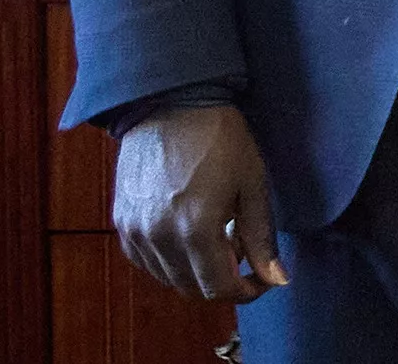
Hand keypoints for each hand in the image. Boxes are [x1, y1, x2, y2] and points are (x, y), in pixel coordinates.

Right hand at [112, 103, 284, 303]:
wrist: (173, 105)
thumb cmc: (220, 140)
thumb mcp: (252, 186)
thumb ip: (261, 239)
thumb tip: (276, 280)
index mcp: (195, 230)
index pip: (219, 288)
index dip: (246, 291)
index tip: (263, 280)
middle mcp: (158, 237)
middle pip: (192, 288)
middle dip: (224, 282)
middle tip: (244, 255)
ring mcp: (134, 231)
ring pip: (168, 278)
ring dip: (197, 272)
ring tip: (220, 239)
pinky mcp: (122, 222)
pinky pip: (146, 261)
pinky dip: (169, 261)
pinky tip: (189, 237)